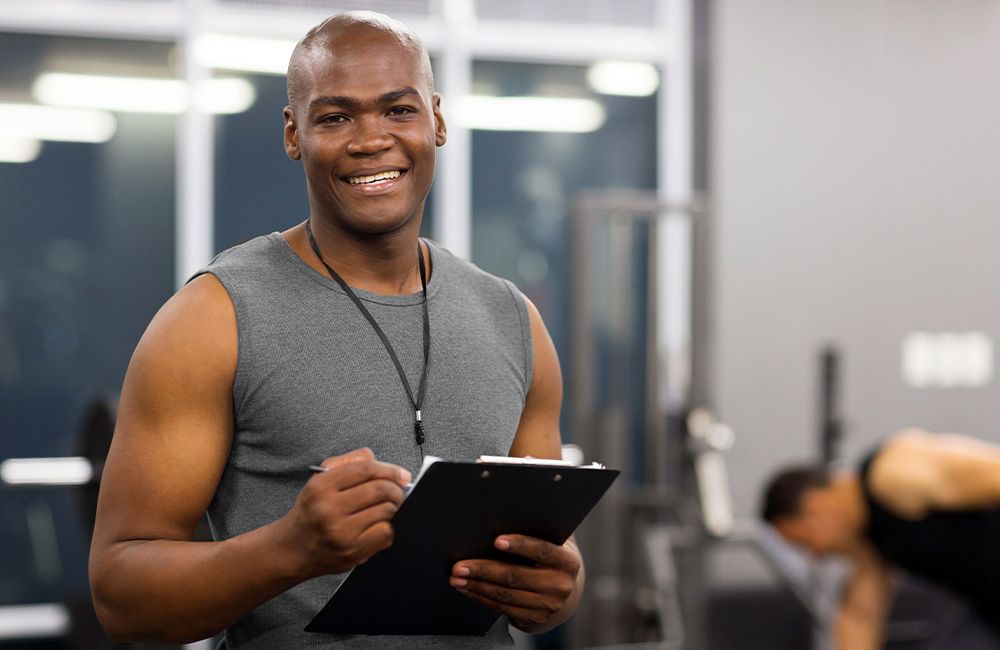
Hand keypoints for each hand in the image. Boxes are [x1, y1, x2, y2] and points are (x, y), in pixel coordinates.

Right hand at [282, 448, 410, 577]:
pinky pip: (385, 533)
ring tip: (385, 508)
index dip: (389, 470)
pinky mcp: (352, 552)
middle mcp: (329, 509)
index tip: (402, 474)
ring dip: (393, 508)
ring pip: (386, 511)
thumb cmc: (311, 513)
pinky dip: (388, 527)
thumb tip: (376, 459)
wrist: (293, 549)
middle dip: (396, 489)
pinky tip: (377, 525)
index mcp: (321, 487)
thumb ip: (347, 462)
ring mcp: (341, 533)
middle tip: (398, 491)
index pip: (365, 469)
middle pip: (379, 490)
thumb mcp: (319, 480)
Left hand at [450, 535, 581, 629]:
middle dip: (484, 570)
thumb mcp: (551, 542)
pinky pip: (502, 608)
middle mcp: (560, 585)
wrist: (564, 588)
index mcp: (567, 561)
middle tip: (459, 565)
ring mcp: (547, 605)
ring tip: (456, 577)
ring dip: (476, 585)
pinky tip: (467, 588)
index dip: (520, 545)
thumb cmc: (549, 555)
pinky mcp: (533, 618)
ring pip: (505, 594)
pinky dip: (481, 597)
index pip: (542, 550)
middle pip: (516, 576)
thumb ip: (535, 531)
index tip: (496, 540)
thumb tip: (500, 518)